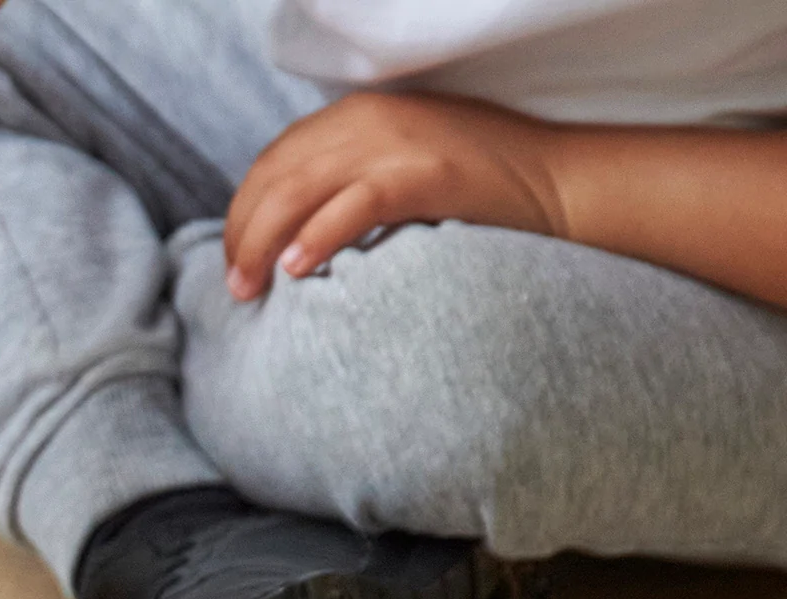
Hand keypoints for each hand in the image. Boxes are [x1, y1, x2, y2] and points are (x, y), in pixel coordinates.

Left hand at [224, 93, 563, 299]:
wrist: (556, 182)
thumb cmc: (473, 191)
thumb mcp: (396, 171)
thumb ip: (344, 184)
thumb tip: (287, 235)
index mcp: (355, 115)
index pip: (272, 162)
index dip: (241, 214)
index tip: (234, 262)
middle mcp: (366, 120)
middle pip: (273, 178)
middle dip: (240, 235)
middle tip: (235, 290)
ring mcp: (395, 143)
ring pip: (296, 191)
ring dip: (261, 245)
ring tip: (249, 290)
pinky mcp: (422, 174)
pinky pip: (350, 205)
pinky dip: (314, 238)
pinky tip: (295, 271)